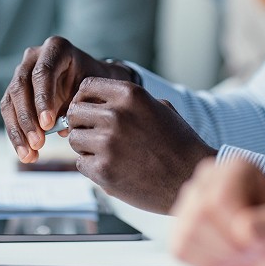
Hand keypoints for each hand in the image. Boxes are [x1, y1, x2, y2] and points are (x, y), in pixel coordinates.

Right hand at [0, 36, 133, 162]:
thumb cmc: (96, 83)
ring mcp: (21, 72)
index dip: (42, 99)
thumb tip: (61, 130)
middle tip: (38, 143)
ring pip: (10, 101)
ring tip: (30, 155)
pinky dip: (16, 135)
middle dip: (27, 118)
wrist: (92, 81)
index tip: (48, 125)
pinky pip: (9, 112)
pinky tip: (25, 153)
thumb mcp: (94, 88)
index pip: (43, 73)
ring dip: (18, 130)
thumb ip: (79, 104)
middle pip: (21, 86)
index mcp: (56, 48)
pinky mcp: (14, 91)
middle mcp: (34, 56)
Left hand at [64, 77, 215, 212]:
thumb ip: (129, 100)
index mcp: (130, 95)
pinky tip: (112, 167)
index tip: (89, 111)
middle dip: (81, 123)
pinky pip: (80, 163)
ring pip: (74, 138)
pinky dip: (91, 166)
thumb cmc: (178, 143)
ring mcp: (108, 143)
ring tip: (106, 152)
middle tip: (94, 134)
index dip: (84, 99)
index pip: (86, 87)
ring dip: (85, 146)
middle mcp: (116, 115)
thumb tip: (99, 99)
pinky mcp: (103, 170)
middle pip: (74, 112)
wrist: (190, 178)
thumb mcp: (159, 107)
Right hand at [170, 157, 264, 265]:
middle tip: (251, 249)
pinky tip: (224, 255)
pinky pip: (179, 248)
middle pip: (201, 214)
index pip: (218, 199)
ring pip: (187, 233)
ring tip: (240, 252)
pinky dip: (203, 261)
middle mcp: (209, 176)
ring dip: (217, 255)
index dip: (238, 229)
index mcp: (237, 167)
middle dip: (229, 244)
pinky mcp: (179, 225)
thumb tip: (247, 228)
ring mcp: (189, 199)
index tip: (259, 240)